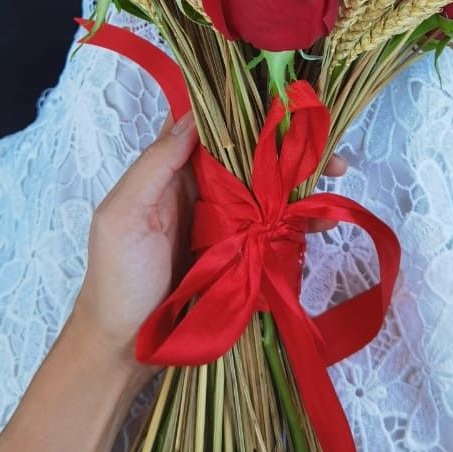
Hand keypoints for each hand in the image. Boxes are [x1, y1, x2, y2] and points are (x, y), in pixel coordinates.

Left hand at [73, 113, 346, 383]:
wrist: (126, 347)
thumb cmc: (116, 280)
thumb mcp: (121, 216)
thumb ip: (154, 166)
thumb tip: (192, 117)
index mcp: (172, 172)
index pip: (212, 128)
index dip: (247, 112)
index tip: (284, 104)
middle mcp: (203, 190)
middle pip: (252, 157)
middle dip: (291, 148)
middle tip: (330, 152)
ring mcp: (226, 223)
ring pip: (270, 191)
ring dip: (303, 184)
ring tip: (336, 179)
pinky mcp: (242, 255)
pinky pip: (276, 231)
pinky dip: (301, 224)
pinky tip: (322, 223)